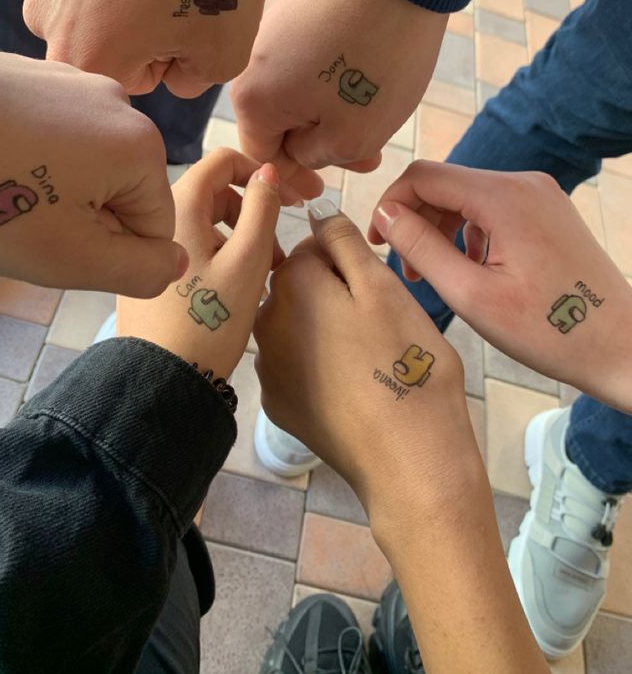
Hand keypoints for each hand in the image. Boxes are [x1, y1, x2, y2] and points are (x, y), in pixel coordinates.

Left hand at [0, 43, 185, 296]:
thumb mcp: (65, 256)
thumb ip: (136, 271)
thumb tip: (176, 264)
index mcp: (141, 145)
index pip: (153, 233)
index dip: (101, 255)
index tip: (45, 240)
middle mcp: (121, 103)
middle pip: (118, 196)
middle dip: (75, 222)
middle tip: (15, 221)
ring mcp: (75, 83)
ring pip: (82, 169)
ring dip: (48, 193)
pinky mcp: (35, 76)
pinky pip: (51, 137)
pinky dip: (25, 160)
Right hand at [24, 0, 268, 97]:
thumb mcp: (227, 49)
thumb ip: (196, 83)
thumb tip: (176, 73)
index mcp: (83, 59)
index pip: (136, 83)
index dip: (175, 55)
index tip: (193, 17)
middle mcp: (47, 21)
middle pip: (111, 46)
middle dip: (150, 28)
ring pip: (100, 6)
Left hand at [117, 148, 288, 378]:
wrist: (160, 380)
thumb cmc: (210, 319)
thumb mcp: (249, 259)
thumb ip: (263, 207)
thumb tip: (267, 171)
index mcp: (179, 204)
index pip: (224, 161)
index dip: (262, 173)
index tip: (291, 199)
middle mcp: (158, 218)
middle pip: (217, 195)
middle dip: (254, 214)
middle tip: (279, 254)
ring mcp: (150, 248)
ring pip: (206, 225)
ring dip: (240, 239)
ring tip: (262, 277)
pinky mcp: (148, 275)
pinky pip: (191, 249)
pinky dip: (220, 257)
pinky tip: (235, 290)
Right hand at [231, 0, 446, 183]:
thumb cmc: (378, 59)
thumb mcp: (353, 136)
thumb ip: (318, 158)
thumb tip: (304, 152)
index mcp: (252, 101)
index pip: (263, 157)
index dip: (294, 181)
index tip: (322, 192)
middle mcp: (251, 64)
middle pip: (280, 124)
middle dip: (320, 146)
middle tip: (365, 160)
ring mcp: (274, 32)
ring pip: (298, 93)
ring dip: (333, 114)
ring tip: (378, 121)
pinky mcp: (300, 9)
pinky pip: (310, 60)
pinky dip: (336, 80)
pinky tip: (372, 80)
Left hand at [254, 200, 475, 520]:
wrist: (408, 462)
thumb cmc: (405, 364)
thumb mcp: (384, 288)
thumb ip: (343, 242)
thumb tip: (314, 211)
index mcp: (292, 284)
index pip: (313, 246)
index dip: (351, 264)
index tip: (377, 292)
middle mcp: (265, 320)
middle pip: (301, 286)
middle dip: (334, 295)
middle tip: (378, 328)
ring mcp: (267, 367)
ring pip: (297, 326)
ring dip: (324, 329)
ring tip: (367, 358)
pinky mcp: (277, 405)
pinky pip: (295, 366)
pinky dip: (317, 367)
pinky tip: (350, 388)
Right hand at [370, 161, 631, 412]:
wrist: (622, 346)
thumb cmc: (549, 331)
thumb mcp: (471, 295)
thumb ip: (421, 247)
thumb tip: (385, 214)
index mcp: (504, 197)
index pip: (423, 176)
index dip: (390, 204)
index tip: (378, 243)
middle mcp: (524, 184)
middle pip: (445, 184)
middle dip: (416, 221)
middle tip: (408, 271)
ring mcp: (540, 195)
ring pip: (467, 197)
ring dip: (441, 230)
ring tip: (435, 276)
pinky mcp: (548, 211)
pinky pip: (493, 208)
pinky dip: (470, 233)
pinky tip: (472, 270)